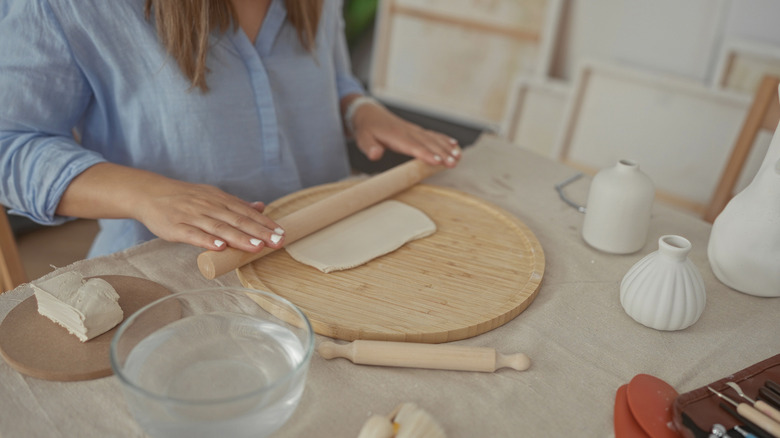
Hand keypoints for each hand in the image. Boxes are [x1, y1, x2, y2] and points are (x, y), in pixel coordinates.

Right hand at [135, 178, 285, 252]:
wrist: (150, 193)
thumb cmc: (185, 198)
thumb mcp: (212, 197)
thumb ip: (236, 205)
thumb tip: (261, 207)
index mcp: (220, 200)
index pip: (247, 212)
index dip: (265, 223)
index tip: (281, 234)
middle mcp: (209, 206)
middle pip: (238, 220)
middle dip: (259, 232)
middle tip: (277, 242)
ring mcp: (193, 216)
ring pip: (219, 227)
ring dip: (239, 237)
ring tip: (256, 246)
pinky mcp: (176, 227)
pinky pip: (193, 234)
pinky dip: (207, 240)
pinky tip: (220, 247)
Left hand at [350, 101, 460, 166]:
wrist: (369, 113)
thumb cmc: (366, 129)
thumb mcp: (362, 139)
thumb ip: (369, 147)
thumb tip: (375, 154)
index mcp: (396, 135)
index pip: (413, 146)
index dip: (426, 154)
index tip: (438, 161)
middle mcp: (408, 132)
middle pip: (428, 143)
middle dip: (442, 153)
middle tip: (454, 162)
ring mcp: (414, 130)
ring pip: (433, 139)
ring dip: (447, 147)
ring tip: (458, 157)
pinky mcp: (416, 131)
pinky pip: (432, 135)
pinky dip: (444, 140)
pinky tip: (454, 145)